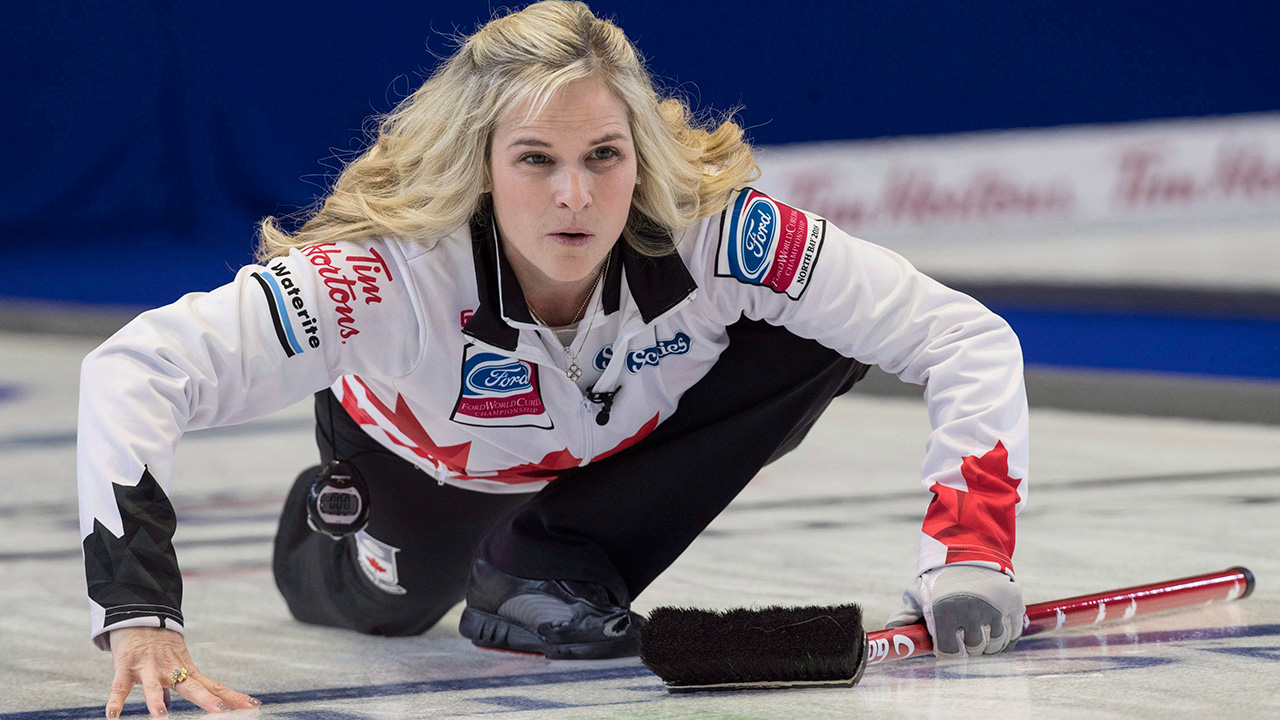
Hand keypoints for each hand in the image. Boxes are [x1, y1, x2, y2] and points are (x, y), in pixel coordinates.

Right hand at [106, 627, 260, 716]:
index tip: (253, 705)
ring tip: (161, 716)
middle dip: (206, 699)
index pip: (214, 685)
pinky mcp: (126, 666)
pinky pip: (119, 686)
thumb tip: (175, 703)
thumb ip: (182, 684)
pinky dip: (116, 701)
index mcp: (186, 670)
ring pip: (154, 686)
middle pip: (192, 686)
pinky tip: (113, 717)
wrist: (138, 616)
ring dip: (156, 701)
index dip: (232, 695)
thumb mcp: (175, 664)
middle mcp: (171, 669)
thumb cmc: (159, 645)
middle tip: (220, 710)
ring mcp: (149, 667)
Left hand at [885, 564, 1023, 657]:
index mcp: (943, 611)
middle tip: (966, 637)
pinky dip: (1007, 638)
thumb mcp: (918, 592)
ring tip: (982, 635)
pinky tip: (998, 633)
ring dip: (989, 645)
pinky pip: (1013, 634)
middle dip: (969, 647)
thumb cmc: (940, 578)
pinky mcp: (1012, 603)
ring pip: (995, 644)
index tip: (949, 648)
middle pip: (974, 649)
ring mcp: (994, 607)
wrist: (969, 551)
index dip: (949, 652)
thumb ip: (906, 615)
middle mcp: (969, 611)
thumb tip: (891, 631)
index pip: (948, 652)